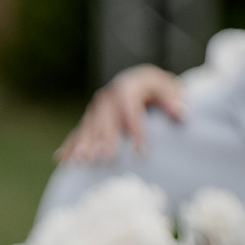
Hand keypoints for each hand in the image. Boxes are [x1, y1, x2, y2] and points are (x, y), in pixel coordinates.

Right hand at [56, 65, 185, 163]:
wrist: (138, 82)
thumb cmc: (158, 90)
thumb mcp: (169, 89)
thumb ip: (173, 100)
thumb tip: (182, 114)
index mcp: (128, 86)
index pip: (130, 108)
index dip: (135, 130)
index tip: (141, 151)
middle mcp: (108, 97)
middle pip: (106, 119)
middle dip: (106, 139)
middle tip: (106, 158)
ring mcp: (96, 109)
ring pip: (89, 127)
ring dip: (84, 145)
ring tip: (81, 162)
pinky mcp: (89, 119)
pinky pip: (78, 133)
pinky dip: (70, 147)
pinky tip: (62, 161)